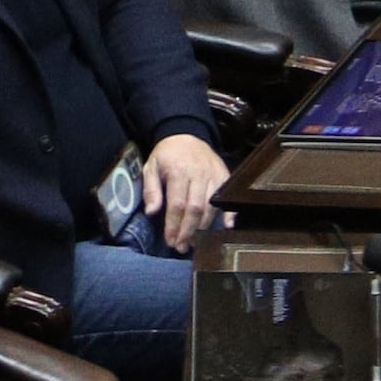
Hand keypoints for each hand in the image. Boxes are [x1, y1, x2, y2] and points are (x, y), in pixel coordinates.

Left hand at [140, 130, 227, 249]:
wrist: (186, 133)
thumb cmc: (167, 154)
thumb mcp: (151, 166)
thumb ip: (151, 189)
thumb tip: (152, 212)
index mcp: (178, 171)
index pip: (177, 204)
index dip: (174, 225)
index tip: (171, 241)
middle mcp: (198, 174)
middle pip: (196, 209)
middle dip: (188, 231)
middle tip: (182, 247)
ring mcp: (214, 176)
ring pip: (211, 207)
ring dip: (203, 228)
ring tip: (194, 242)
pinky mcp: (224, 176)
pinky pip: (227, 198)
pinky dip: (228, 213)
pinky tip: (226, 227)